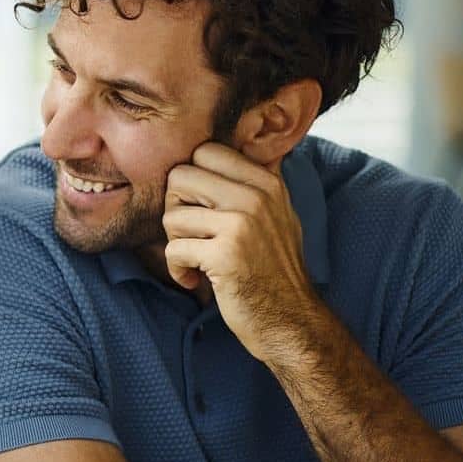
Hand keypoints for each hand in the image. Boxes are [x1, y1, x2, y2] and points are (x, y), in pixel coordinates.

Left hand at [162, 143, 324, 361]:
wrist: (290, 319)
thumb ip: (251, 181)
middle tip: (191, 234)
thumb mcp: (276, 214)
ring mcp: (242, 225)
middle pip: (180, 177)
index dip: (190, 180)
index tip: (200, 208)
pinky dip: (177, 269)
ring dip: (175, 242)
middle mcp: (256, 197)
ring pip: (172, 215)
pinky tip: (194, 278)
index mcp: (266, 182)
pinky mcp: (225, 255)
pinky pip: (173, 249)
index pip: (204, 151)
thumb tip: (227, 142)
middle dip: (175, 208)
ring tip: (197, 258)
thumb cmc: (272, 268)